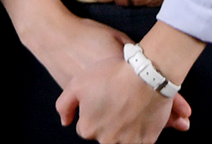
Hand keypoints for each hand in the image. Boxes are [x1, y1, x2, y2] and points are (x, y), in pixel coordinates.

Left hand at [55, 56, 181, 142]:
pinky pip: (141, 140)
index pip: (86, 128)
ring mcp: (127, 142)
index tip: (103, 100)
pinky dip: (141, 131)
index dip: (94, 113)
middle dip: (108, 122)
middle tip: (118, 102)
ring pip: (121, 139)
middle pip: (104, 135)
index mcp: (88, 128)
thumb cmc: (112, 75)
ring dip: (124, 128)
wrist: (146, 74)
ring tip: (131, 108)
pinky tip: (142, 114)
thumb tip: (65, 122)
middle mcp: (106, 140)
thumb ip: (64, 105)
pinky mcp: (147, 141)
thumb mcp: (78, 82)